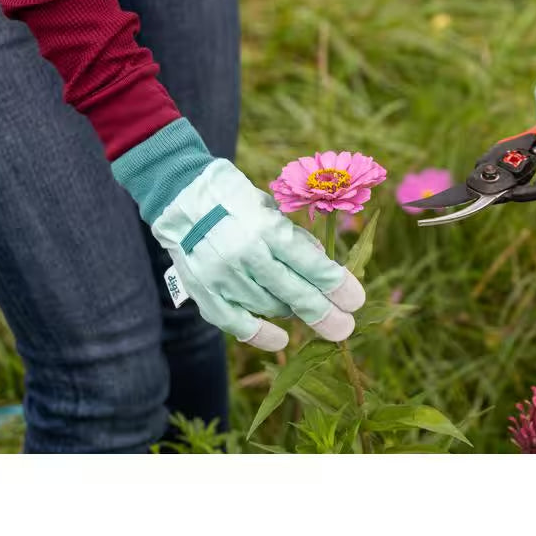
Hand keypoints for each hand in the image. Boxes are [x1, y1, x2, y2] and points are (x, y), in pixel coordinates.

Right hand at [112, 120, 364, 350]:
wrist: (180, 194)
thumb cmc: (235, 199)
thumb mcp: (271, 209)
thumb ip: (295, 241)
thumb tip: (324, 272)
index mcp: (267, 228)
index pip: (311, 264)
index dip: (336, 285)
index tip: (355, 301)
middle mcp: (246, 254)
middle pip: (295, 293)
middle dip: (325, 314)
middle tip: (345, 328)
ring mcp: (223, 276)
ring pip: (270, 307)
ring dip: (292, 312)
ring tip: (305, 309)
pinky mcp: (204, 291)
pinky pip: (236, 322)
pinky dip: (260, 335)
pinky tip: (281, 341)